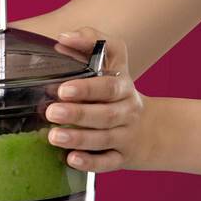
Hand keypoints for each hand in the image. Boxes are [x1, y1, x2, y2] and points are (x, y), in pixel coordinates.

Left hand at [46, 27, 146, 171]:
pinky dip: (90, 163)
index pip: (109, 84)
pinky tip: (71, 159)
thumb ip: (90, 42)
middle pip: (106, 114)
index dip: (87, 87)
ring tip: (54, 136)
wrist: (148, 129)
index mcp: (123, 85)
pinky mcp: (121, 158)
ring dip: (78, 138)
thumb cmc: (115, 91)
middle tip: (52, 111)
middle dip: (78, 113)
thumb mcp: (111, 61)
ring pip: (105, 139)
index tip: (64, 88)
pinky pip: (108, 163)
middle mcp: (126, 110)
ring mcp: (125, 135)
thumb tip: (63, 38)